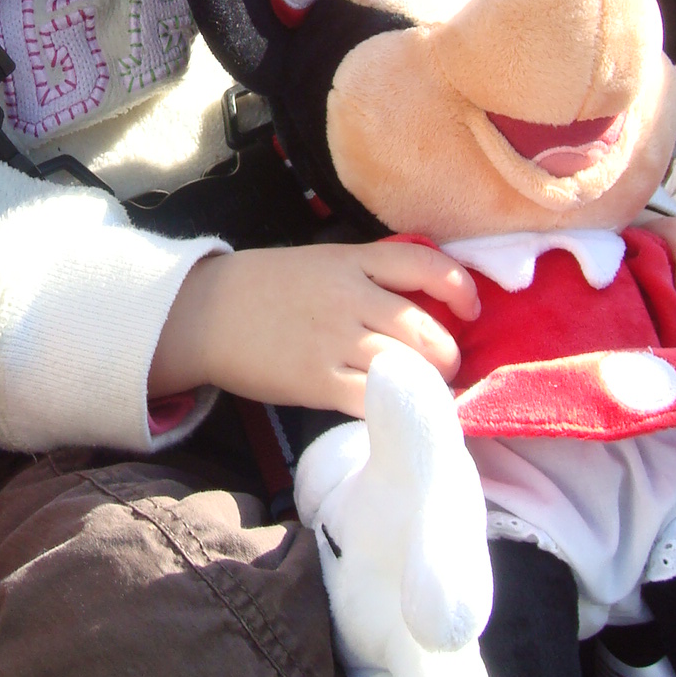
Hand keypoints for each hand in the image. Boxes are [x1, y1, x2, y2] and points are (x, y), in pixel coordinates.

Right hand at [150, 240, 479, 413]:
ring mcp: (333, 341)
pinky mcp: (316, 381)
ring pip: (406, 367)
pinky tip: (401, 414)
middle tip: (444, 368)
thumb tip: (422, 302)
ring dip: (429, 386)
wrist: (205, 313)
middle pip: (424, 329)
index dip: (460, 288)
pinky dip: (396, 410)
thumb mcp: (320, 263)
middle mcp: (349, 298)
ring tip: (426, 393)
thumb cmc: (265, 288)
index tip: (471, 309)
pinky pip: (373, 400)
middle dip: (448, 355)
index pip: (425, 265)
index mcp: (351, 262)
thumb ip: (367, 276)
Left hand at [296, 365, 494, 676]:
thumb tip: (395, 371)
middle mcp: (436, 619)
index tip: (440, 618)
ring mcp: (411, 672)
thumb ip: (406, 419)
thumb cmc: (392, 498)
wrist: (370, 547)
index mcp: (440, 545)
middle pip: (453, 672)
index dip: (446, 587)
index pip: (448, 562)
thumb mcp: (402, 453)